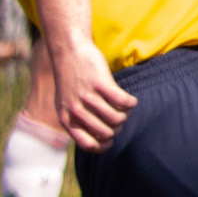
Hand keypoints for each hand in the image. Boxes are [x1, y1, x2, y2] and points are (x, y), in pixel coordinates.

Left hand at [49, 34, 136, 149]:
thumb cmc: (72, 80)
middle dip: (117, 127)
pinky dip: (131, 103)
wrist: (69, 51)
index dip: (104, 145)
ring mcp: (87, 96)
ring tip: (122, 106)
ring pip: (117, 118)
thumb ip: (78, 121)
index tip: (111, 139)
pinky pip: (124, 102)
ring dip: (125, 114)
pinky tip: (130, 100)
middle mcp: (75, 110)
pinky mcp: (100, 83)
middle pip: (107, 132)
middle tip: (117, 116)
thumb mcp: (67, 104)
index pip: (88, 144)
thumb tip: (104, 139)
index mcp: (66, 119)